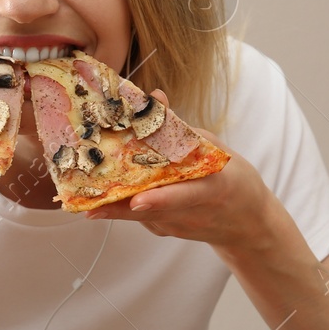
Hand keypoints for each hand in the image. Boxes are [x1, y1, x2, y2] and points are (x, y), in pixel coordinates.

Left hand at [85, 92, 282, 255]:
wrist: (247, 224)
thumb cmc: (234, 179)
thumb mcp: (216, 149)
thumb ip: (182, 129)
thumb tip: (154, 98)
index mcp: (214, 189)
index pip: (185, 196)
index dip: (160, 200)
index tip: (136, 202)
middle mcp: (193, 214)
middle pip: (151, 211)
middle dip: (117, 205)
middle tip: (85, 198)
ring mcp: (177, 227)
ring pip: (139, 216)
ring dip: (112, 205)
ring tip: (80, 194)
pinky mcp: (165, 231)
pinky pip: (140, 216)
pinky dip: (122, 204)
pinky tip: (101, 193)